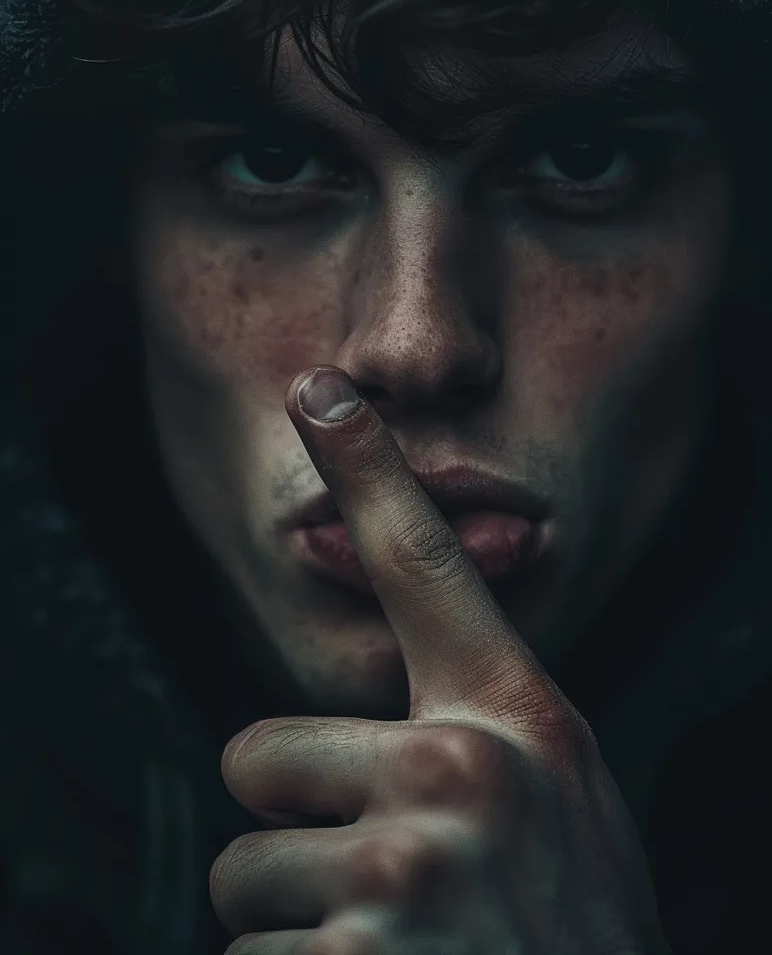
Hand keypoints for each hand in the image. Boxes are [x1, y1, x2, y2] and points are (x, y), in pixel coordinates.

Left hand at [210, 365, 669, 954]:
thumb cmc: (569, 924)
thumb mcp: (553, 804)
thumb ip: (468, 739)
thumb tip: (362, 721)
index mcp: (508, 720)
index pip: (423, 562)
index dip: (367, 467)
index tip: (319, 386)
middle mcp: (456, 773)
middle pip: (252, 753)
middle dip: (291, 824)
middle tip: (381, 881)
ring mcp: (404, 874)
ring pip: (240, 873)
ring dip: (297, 919)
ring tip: (396, 948)